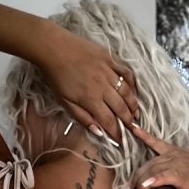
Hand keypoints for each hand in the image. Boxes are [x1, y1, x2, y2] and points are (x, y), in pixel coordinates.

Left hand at [38, 29, 138, 144]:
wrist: (53, 48)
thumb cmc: (56, 77)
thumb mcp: (65, 102)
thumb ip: (82, 117)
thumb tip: (98, 131)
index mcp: (90, 99)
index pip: (108, 121)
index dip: (117, 133)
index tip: (121, 140)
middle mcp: (102, 86)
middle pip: (121, 107)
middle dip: (128, 120)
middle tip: (132, 128)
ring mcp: (107, 70)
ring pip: (126, 91)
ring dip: (133, 104)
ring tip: (136, 113)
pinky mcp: (109, 58)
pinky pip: (126, 72)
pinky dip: (132, 82)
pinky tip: (133, 90)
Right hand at [130, 122, 188, 188]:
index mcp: (184, 174)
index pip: (166, 175)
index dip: (154, 180)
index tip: (143, 187)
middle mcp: (176, 162)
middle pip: (154, 169)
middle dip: (141, 181)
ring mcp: (172, 154)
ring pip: (150, 162)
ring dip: (138, 173)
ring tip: (127, 185)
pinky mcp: (169, 149)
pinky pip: (155, 142)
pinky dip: (144, 135)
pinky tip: (133, 128)